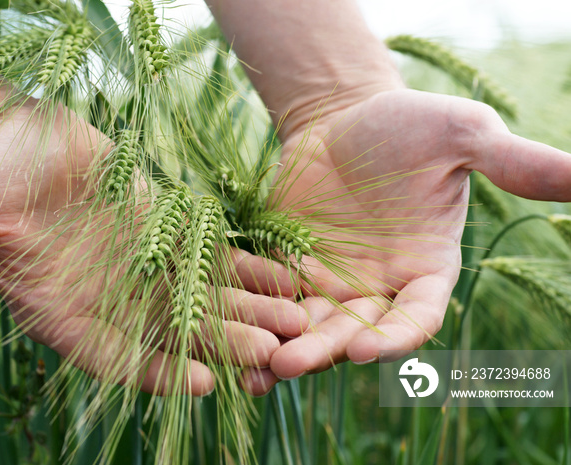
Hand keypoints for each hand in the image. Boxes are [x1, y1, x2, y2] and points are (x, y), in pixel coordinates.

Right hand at [0, 97, 308, 395]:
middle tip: (272, 355)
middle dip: (222, 346)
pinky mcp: (168, 233)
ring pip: (205, 303)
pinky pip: (216, 259)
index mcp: (60, 311)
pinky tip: (290, 278)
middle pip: (173, 336)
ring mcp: (143, 268)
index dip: (155, 373)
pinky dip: (251, 270)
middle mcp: (109, 299)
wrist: (7, 134)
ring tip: (298, 322)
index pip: (113, 356)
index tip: (202, 382)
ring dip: (250, 314)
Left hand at [244, 88, 570, 388]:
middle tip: (293, 361)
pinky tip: (227, 330)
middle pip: (355, 332)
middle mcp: (378, 288)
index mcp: (426, 269)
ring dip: (285, 343)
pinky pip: (271, 300)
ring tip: (257, 359)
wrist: (342, 119)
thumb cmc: (407, 125)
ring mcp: (331, 282)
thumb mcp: (461, 134)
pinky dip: (253, 316)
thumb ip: (512, 161)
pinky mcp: (289, 268)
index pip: (418, 316)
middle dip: (326, 348)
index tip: (370, 347)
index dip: (397, 336)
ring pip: (309, 326)